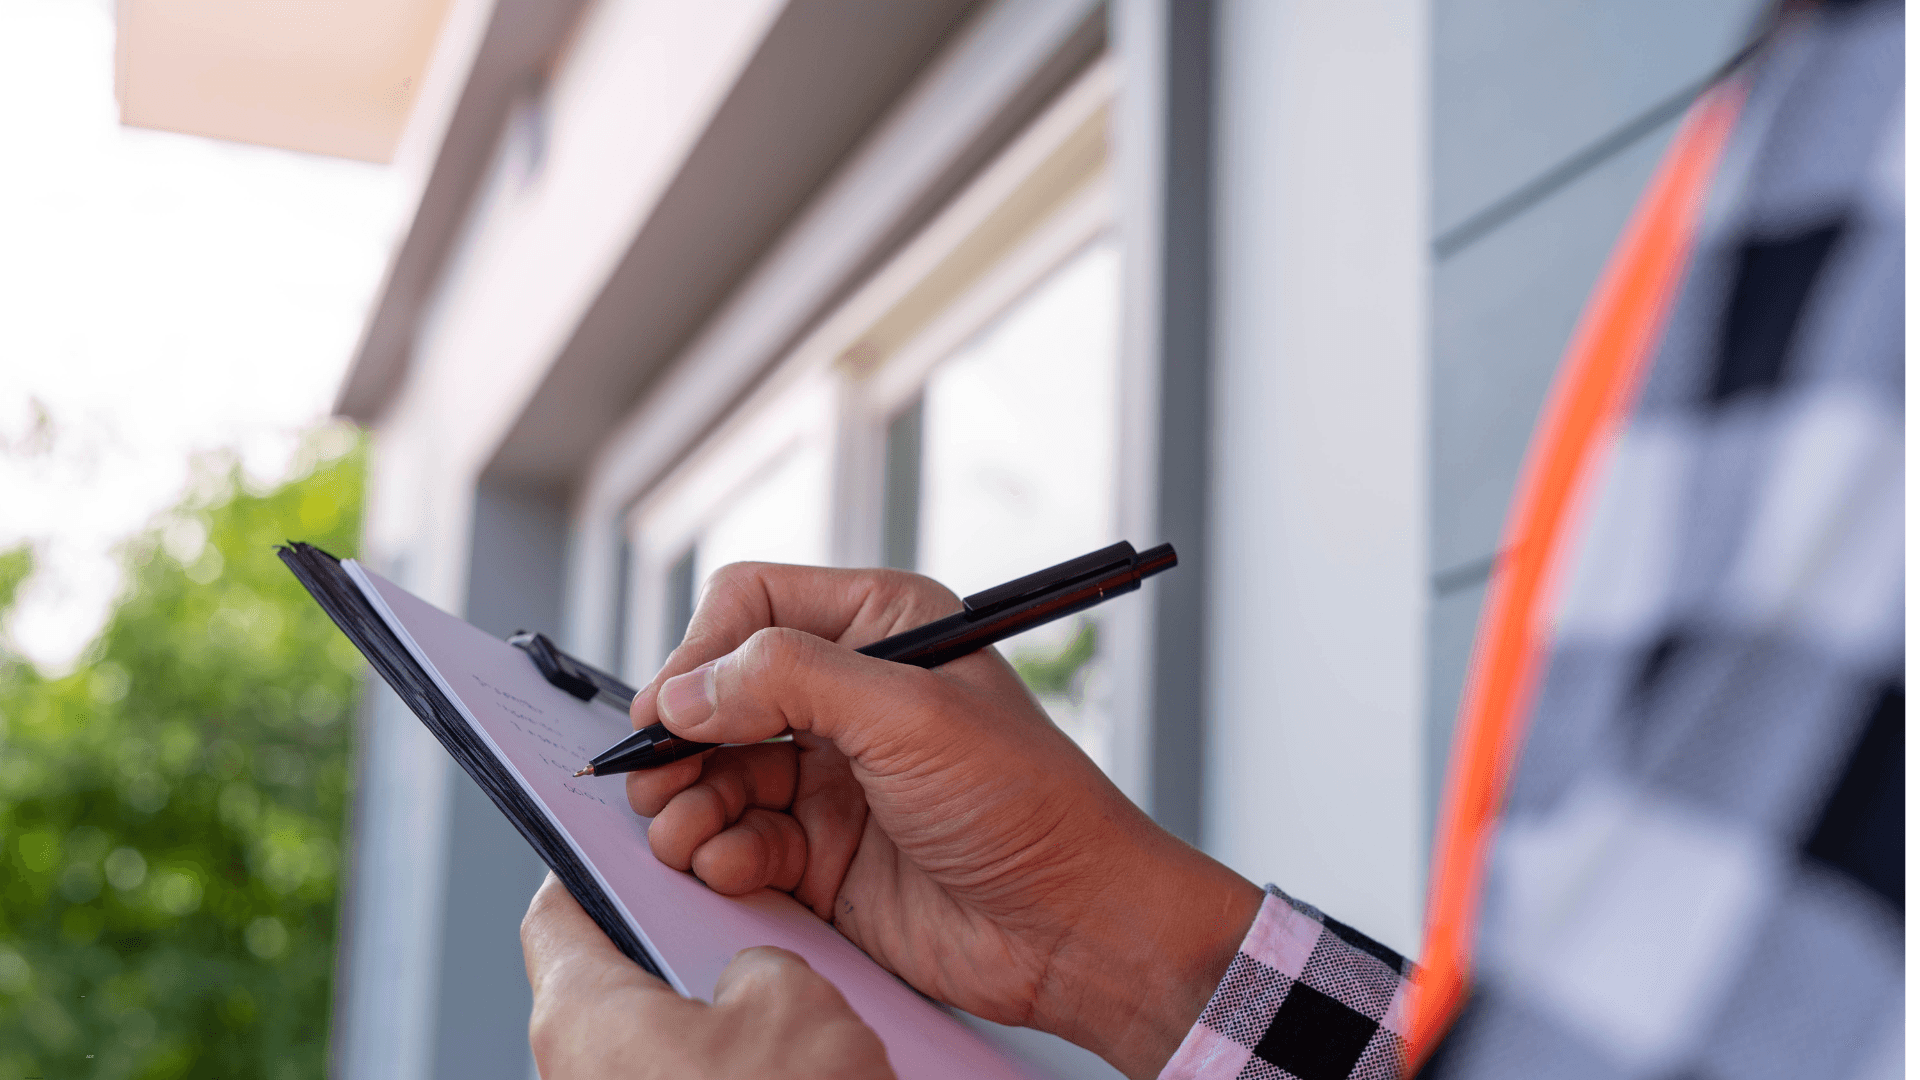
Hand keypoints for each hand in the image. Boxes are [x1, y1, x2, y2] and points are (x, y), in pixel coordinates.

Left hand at [522, 872, 894, 1079]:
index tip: (621, 850)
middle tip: (736, 931)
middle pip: (608, 986)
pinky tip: (783, 1072)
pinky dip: (720, 1076)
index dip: (591, 870)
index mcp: (579, 1013)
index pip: (555, 915)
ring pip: (648, 1051)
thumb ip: (754, 959)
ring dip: (709, 1030)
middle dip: (675, 955)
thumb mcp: (794, 996)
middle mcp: (569, 1077)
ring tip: (783, 1017)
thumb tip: (749, 979)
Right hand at [625, 563, 1262, 1077]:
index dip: (701, 652)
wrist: (1075, 928)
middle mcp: (850, 694)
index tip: (670, 710)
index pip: (753, 605)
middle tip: (655, 778)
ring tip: (685, 832)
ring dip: (686, 802)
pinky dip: (719, 853)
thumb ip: (790, 682)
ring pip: (715, 771)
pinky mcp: (821, 853)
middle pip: (718, 693)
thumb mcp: (910, 715)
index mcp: (882, 626)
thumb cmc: (1027, 803)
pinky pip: (737, 840)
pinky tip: (732, 867)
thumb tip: (685, 691)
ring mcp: (832, 777)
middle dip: (680, 738)